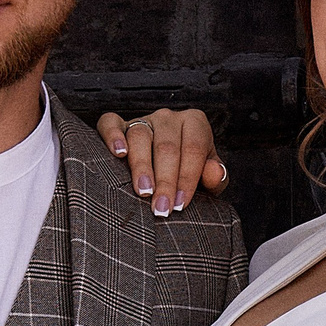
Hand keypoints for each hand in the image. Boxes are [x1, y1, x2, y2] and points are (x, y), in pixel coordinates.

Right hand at [94, 108, 228, 217]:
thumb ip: (216, 178)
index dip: (187, 178)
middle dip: (165, 180)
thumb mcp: (208, 180)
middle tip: (161, 208)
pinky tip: (118, 154)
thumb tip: (214, 171)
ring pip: (140, 136)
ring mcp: (143, 119)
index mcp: (195, 123)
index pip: (193, 149)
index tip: (180, 204)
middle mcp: (169, 117)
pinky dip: (112, 136)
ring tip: (143, 191)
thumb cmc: (189, 176)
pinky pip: (110, 123)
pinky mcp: (119, 124)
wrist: (169, 169)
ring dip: (141, 166)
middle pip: (167, 146)